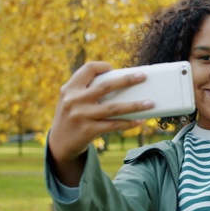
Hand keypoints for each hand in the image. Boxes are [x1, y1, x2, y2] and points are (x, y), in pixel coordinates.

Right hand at [48, 61, 153, 185]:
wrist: (58, 144)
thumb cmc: (72, 116)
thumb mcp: (71, 100)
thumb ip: (87, 90)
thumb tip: (121, 82)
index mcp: (70, 88)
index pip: (88, 69)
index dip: (102, 66)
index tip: (114, 68)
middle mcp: (74, 100)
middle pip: (106, 86)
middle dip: (127, 80)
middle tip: (143, 76)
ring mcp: (81, 115)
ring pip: (114, 108)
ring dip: (135, 105)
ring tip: (151, 103)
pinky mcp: (88, 130)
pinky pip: (114, 125)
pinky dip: (129, 123)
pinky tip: (140, 121)